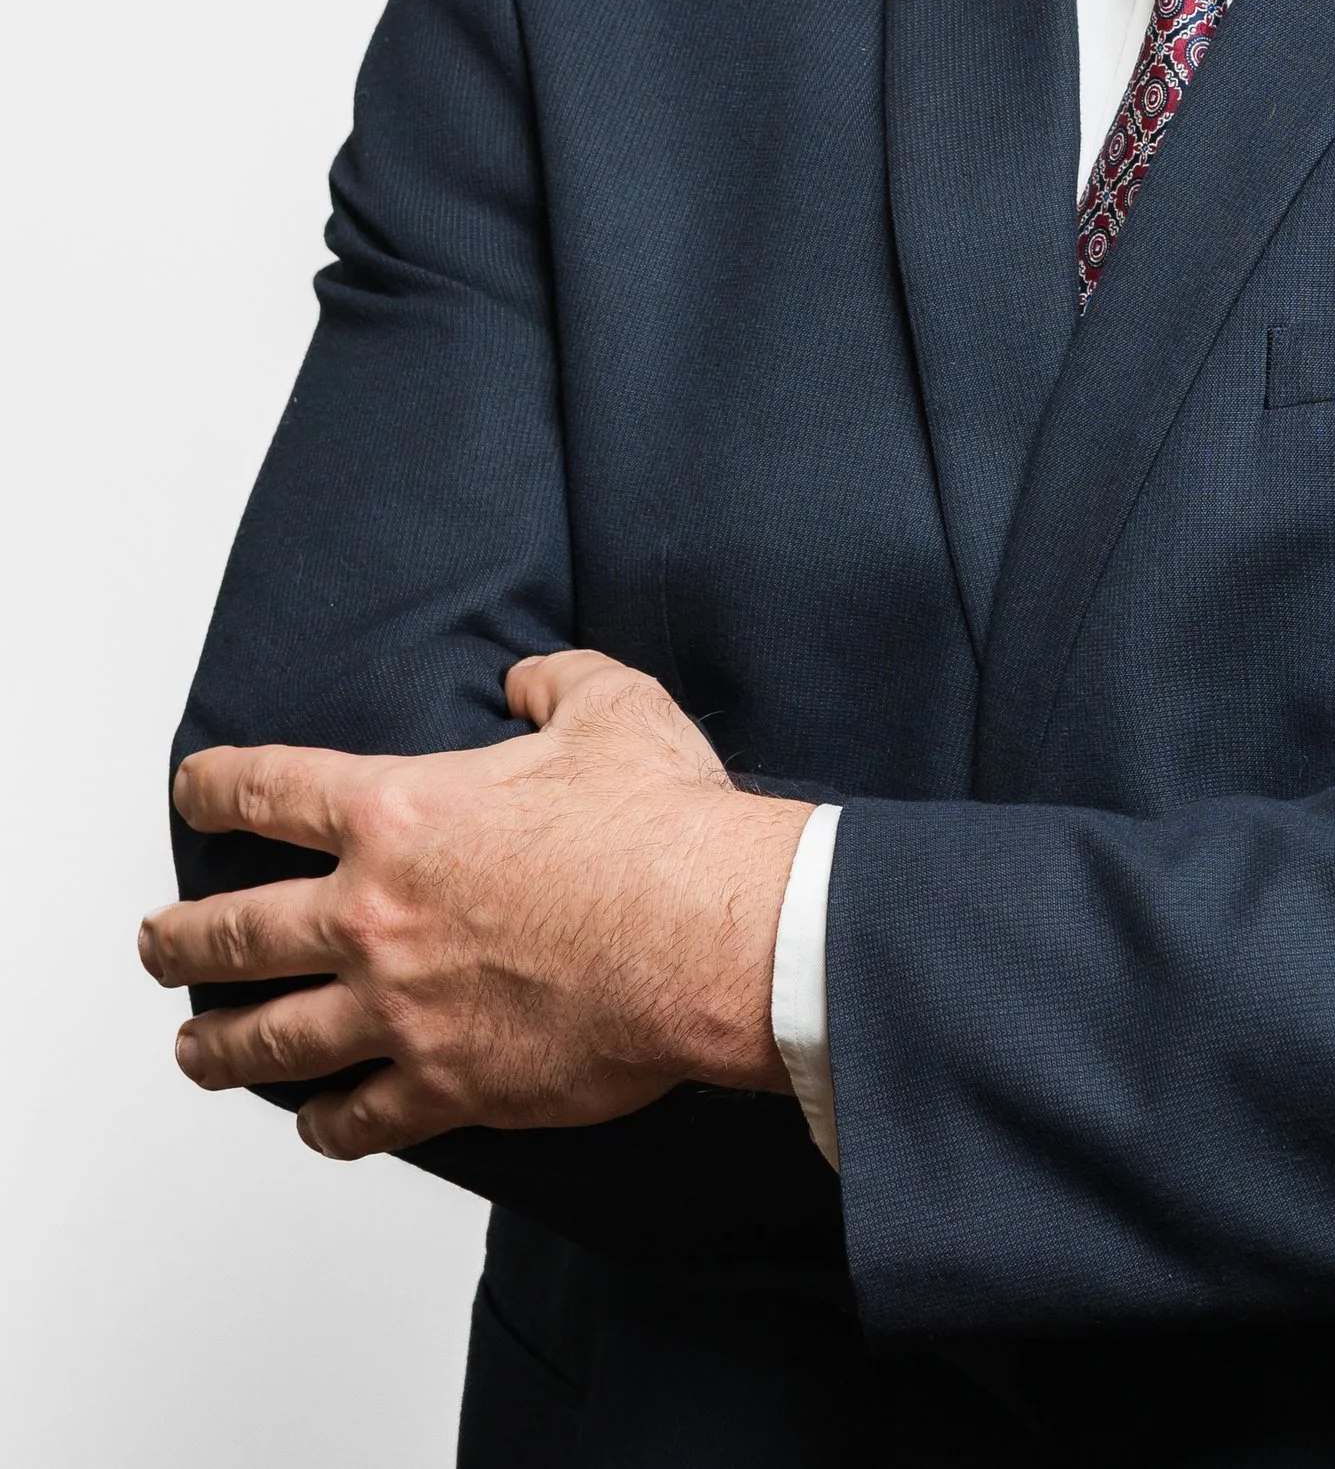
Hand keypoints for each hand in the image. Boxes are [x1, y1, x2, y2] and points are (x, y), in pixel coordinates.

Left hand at [139, 652, 810, 1160]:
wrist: (708, 934)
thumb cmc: (663, 825)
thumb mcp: (612, 709)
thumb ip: (554, 682)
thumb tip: (529, 678)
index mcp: (401, 815)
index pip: (270, 791)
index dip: (218, 787)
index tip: (194, 791)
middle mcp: (375, 915)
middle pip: (233, 933)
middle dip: (179, 939)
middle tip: (156, 944)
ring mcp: (400, 1010)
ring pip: (267, 1042)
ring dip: (218, 1048)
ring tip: (195, 1049)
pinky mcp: (446, 1086)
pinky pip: (356, 1120)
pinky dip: (325, 1126)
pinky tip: (316, 1124)